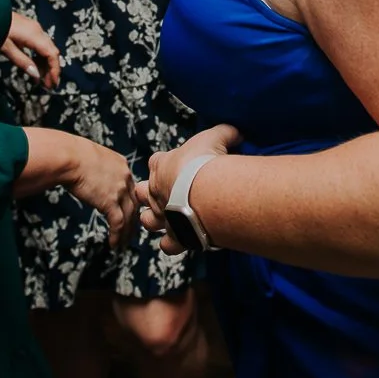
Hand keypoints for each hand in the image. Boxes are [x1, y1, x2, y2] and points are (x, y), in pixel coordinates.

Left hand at [0, 11, 60, 88]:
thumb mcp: (6, 48)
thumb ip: (22, 61)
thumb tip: (36, 75)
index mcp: (34, 35)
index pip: (52, 54)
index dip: (54, 70)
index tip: (52, 84)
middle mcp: (38, 30)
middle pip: (51, 51)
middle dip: (51, 69)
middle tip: (48, 85)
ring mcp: (34, 28)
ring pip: (46, 48)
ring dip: (45, 64)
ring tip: (41, 79)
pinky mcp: (28, 28)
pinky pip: (39, 44)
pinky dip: (39, 56)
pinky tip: (34, 65)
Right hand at [62, 137, 138, 247]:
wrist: (70, 157)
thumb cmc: (72, 155)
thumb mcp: (92, 158)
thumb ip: (99, 170)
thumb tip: (91, 179)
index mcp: (122, 165)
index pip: (131, 188)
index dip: (130, 203)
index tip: (128, 214)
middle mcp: (126, 177)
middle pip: (134, 203)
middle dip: (133, 220)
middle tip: (130, 233)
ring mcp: (120, 190)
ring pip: (130, 216)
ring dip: (126, 233)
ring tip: (123, 244)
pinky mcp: (111, 202)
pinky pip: (118, 223)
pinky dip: (117, 236)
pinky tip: (113, 244)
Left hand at [136, 124, 240, 254]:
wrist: (205, 193)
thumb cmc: (205, 163)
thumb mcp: (216, 138)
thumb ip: (225, 133)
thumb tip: (237, 132)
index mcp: (162, 166)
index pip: (156, 161)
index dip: (164, 163)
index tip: (180, 165)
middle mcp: (156, 191)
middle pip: (141, 192)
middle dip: (150, 194)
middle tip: (169, 193)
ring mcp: (162, 215)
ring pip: (147, 221)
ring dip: (156, 220)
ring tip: (170, 218)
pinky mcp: (174, 235)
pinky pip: (167, 245)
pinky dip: (173, 243)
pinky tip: (184, 239)